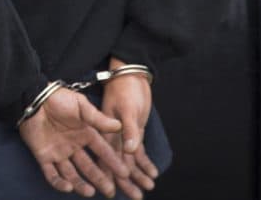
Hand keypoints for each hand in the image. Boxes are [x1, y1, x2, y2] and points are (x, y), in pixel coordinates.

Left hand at [19, 86, 129, 196]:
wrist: (34, 97)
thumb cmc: (58, 98)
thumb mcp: (80, 106)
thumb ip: (98, 118)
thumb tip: (119, 126)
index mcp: (85, 133)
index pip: (101, 151)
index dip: (112, 162)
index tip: (124, 173)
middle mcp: (74, 146)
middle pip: (89, 166)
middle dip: (100, 179)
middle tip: (110, 191)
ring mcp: (59, 152)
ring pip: (72, 173)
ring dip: (81, 184)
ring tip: (90, 192)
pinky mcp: (44, 156)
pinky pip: (52, 174)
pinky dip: (59, 183)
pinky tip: (69, 187)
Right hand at [100, 59, 158, 199]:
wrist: (132, 74)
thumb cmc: (126, 89)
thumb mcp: (127, 108)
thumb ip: (129, 130)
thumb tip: (130, 151)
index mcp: (107, 132)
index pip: (107, 159)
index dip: (111, 175)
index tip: (115, 191)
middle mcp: (113, 137)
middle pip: (119, 164)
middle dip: (127, 182)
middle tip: (137, 197)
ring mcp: (124, 135)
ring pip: (130, 160)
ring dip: (138, 174)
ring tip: (148, 188)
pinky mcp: (135, 132)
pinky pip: (139, 152)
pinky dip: (145, 163)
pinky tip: (153, 173)